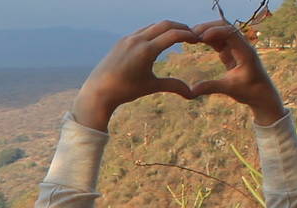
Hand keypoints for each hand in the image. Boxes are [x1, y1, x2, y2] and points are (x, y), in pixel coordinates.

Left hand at [73, 21, 200, 129]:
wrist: (98, 91)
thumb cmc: (126, 91)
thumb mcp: (151, 87)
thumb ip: (173, 86)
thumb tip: (192, 95)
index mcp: (146, 50)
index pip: (174, 35)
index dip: (189, 35)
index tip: (198, 40)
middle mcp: (137, 40)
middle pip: (165, 24)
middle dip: (181, 28)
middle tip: (192, 35)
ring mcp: (128, 39)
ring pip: (153, 26)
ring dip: (167, 28)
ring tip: (178, 37)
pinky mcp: (122, 41)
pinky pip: (142, 30)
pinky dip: (155, 31)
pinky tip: (160, 40)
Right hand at [188, 20, 285, 125]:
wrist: (262, 96)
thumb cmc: (250, 92)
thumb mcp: (229, 89)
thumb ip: (211, 87)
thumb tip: (191, 90)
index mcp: (245, 52)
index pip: (230, 32)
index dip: (214, 31)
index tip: (198, 38)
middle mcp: (242, 46)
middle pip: (225, 27)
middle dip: (208, 27)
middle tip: (190, 34)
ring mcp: (237, 48)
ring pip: (221, 32)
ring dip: (207, 32)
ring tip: (190, 37)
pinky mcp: (232, 52)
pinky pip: (219, 40)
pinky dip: (208, 39)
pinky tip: (196, 41)